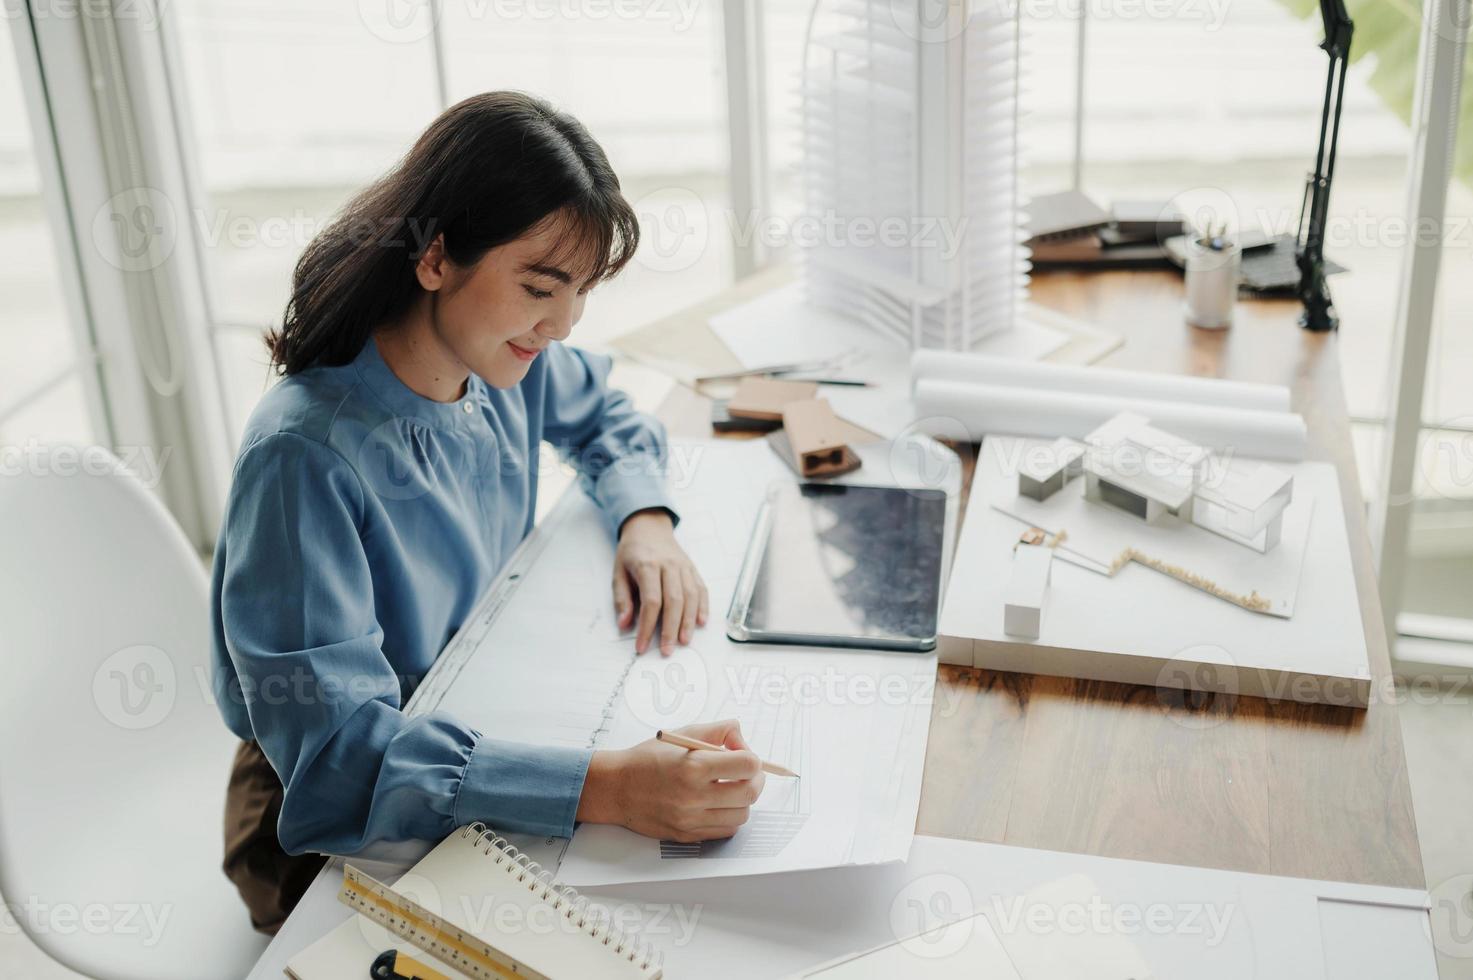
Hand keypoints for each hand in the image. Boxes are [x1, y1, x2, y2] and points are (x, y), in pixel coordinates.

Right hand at [575, 720, 764, 842]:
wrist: (616, 787)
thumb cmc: (648, 758)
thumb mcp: (682, 733)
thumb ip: (718, 731)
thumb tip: (742, 740)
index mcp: (694, 766)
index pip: (749, 765)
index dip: (752, 758)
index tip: (743, 755)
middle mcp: (694, 795)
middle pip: (750, 793)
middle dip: (756, 780)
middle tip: (747, 773)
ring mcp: (691, 819)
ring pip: (741, 816)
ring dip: (743, 801)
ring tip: (729, 788)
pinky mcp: (687, 835)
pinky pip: (725, 831)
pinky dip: (729, 817)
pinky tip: (718, 804)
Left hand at [613, 509, 708, 654]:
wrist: (648, 526)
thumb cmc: (632, 553)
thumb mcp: (618, 572)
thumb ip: (621, 599)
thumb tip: (624, 624)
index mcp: (647, 565)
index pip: (651, 601)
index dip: (647, 626)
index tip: (642, 646)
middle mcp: (668, 565)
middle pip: (674, 601)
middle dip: (670, 629)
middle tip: (667, 650)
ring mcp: (683, 566)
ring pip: (691, 596)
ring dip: (688, 621)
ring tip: (684, 641)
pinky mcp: (692, 568)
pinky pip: (701, 589)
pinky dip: (703, 606)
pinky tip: (701, 622)